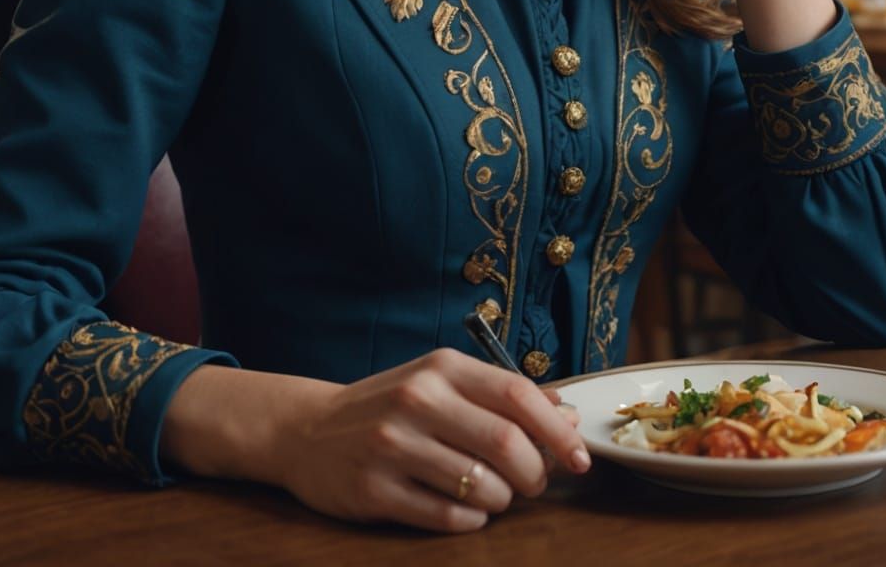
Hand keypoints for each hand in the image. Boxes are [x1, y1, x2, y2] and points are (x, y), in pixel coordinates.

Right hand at [281, 348, 586, 531]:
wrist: (306, 429)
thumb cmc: (389, 406)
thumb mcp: (441, 384)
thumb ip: (501, 397)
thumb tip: (568, 417)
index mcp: (441, 367)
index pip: (518, 395)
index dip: (558, 431)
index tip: (579, 458)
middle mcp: (417, 399)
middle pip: (507, 443)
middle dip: (535, 473)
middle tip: (534, 484)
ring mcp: (392, 444)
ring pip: (482, 484)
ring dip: (502, 499)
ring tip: (493, 493)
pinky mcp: (373, 490)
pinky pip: (447, 516)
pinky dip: (471, 519)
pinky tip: (465, 508)